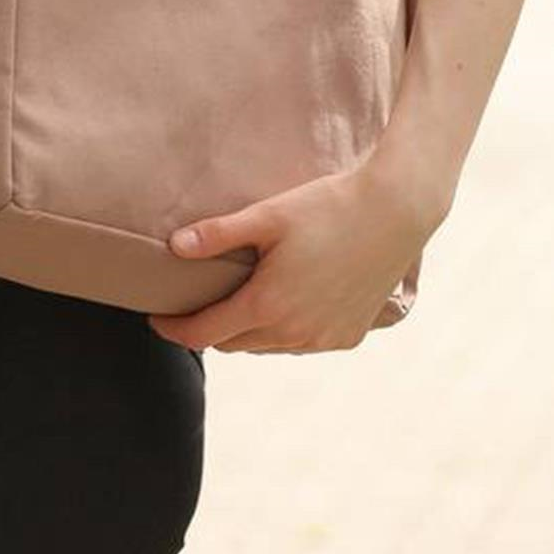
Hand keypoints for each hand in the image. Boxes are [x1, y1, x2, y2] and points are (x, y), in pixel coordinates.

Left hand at [147, 163, 432, 354]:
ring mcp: (325, 339)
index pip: (205, 333)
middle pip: (235, 343)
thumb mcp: (267, 215)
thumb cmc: (327, 207)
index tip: (156, 320)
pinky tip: (283, 305)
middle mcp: (295, 333)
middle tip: (194, 305)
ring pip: (268, 347)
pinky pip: (302, 345)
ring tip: (236, 302)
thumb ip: (217, 235)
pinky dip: (283, 332)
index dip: (175, 330)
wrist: (396, 212)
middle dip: (209, 329)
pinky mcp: (349, 336)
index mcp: (268, 306)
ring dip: (247, 331)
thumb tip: (173, 247)